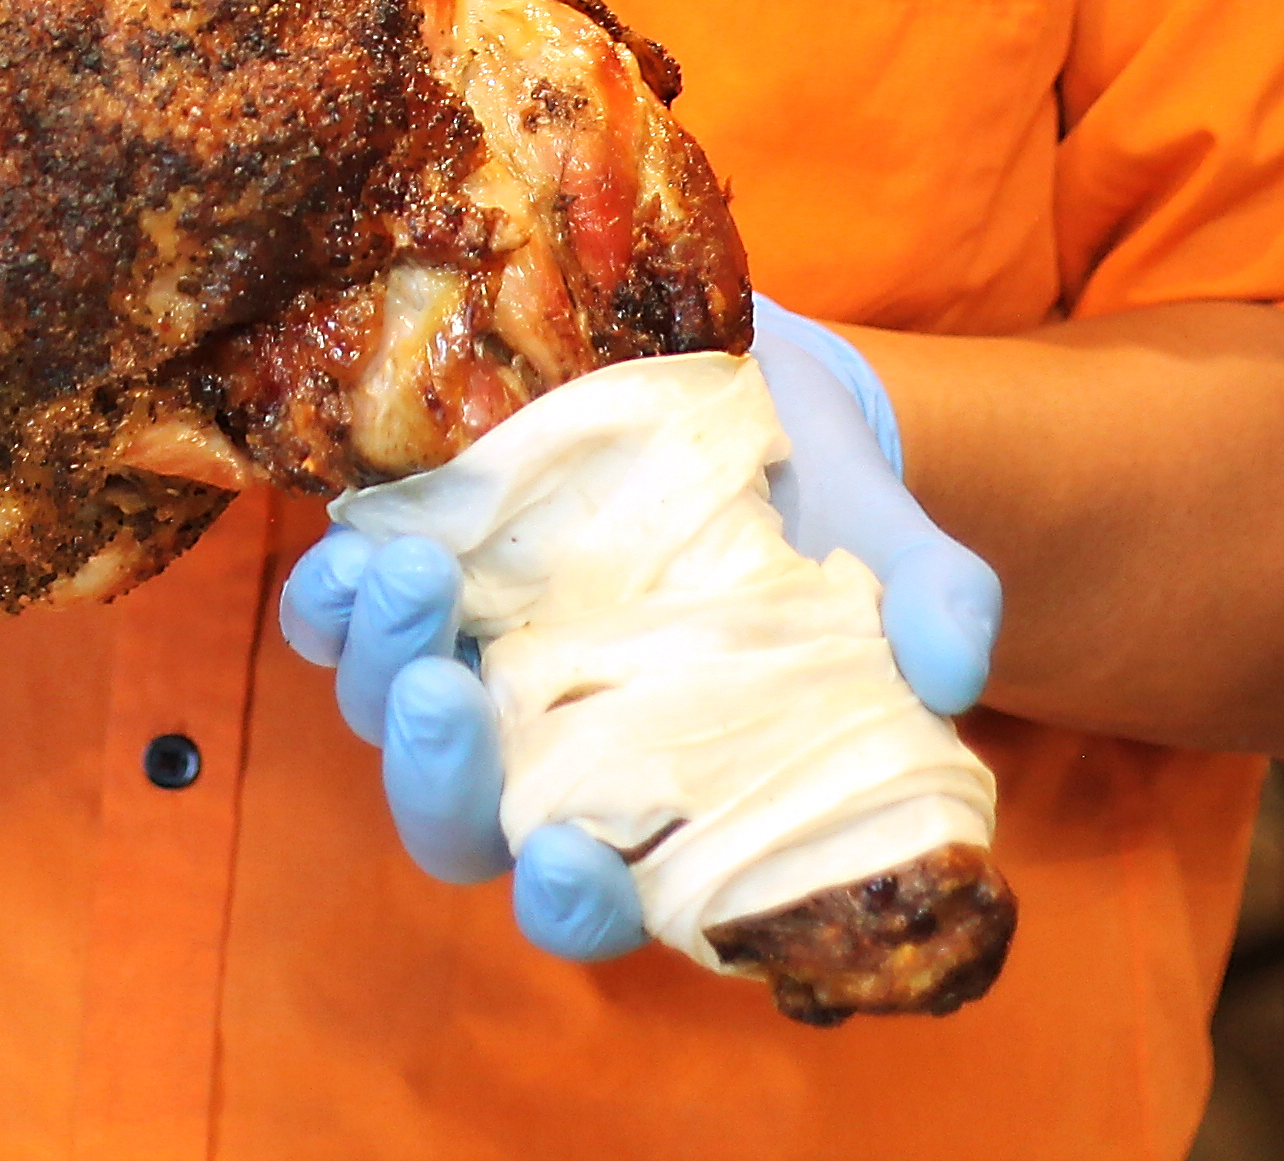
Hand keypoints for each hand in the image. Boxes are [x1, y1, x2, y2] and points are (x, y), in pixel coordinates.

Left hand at [271, 308, 996, 967]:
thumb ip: (934, 602)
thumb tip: (953, 666)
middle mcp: (545, 746)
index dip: (574, 902)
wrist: (757, 380)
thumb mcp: (894, 543)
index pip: (597, 897)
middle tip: (446, 694)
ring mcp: (473, 659)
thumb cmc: (828, 504)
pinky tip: (348, 546)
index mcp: (656, 788)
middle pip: (456, 820)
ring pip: (389, 713)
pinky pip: (342, 612)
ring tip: (405, 573)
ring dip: (378, 665)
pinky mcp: (427, 564)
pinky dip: (330, 594)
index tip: (569, 862)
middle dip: (437, 775)